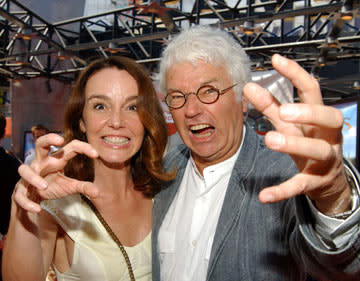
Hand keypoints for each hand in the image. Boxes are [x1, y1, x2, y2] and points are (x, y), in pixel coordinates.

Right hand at [13, 133, 98, 212]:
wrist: (32, 197)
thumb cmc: (52, 185)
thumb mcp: (69, 186)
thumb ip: (83, 187)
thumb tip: (97, 192)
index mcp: (56, 159)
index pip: (70, 147)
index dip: (83, 147)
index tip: (96, 154)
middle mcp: (41, 163)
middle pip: (40, 144)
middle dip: (47, 139)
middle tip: (60, 140)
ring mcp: (29, 175)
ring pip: (24, 170)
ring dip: (33, 178)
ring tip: (44, 187)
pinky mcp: (20, 190)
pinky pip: (20, 194)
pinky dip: (27, 202)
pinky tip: (38, 209)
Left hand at [243, 54, 350, 214]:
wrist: (327, 179)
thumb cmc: (307, 142)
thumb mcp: (289, 124)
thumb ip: (270, 106)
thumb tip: (249, 86)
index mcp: (319, 117)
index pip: (312, 90)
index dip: (296, 75)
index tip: (276, 61)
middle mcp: (327, 136)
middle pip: (329, 119)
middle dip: (308, 113)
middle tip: (284, 111)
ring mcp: (325, 160)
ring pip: (318, 151)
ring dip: (295, 144)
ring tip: (270, 139)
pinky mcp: (315, 182)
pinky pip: (300, 185)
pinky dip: (282, 190)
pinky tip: (263, 195)